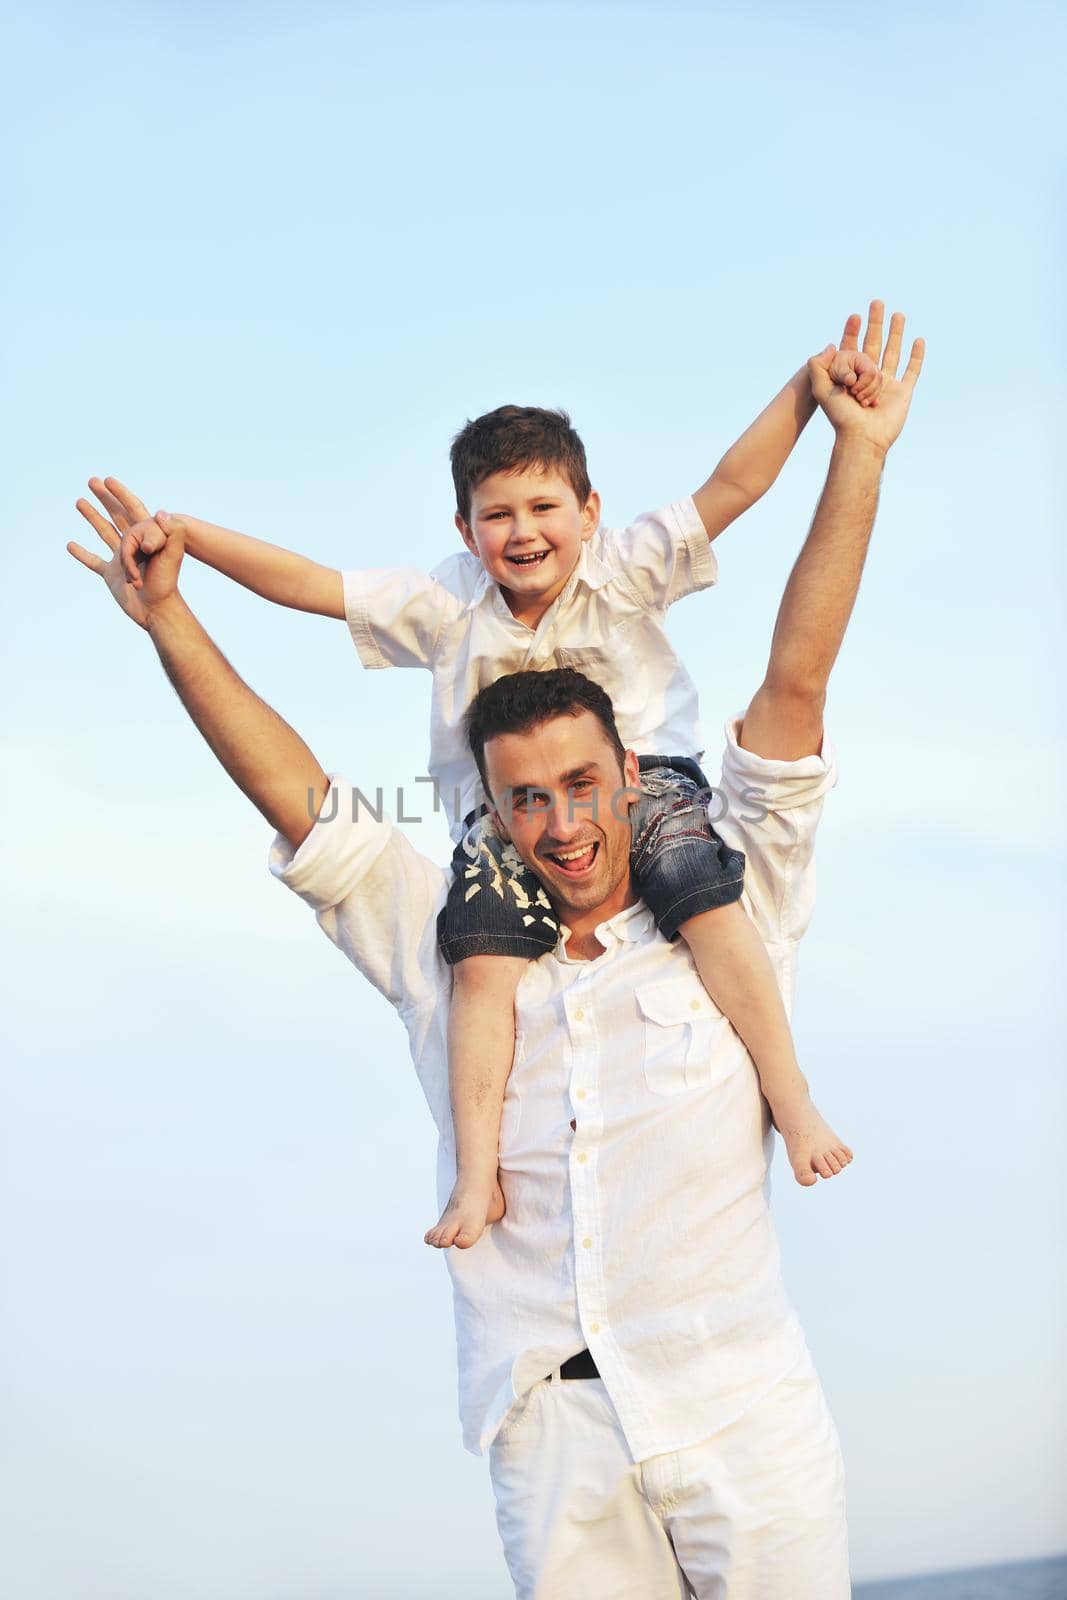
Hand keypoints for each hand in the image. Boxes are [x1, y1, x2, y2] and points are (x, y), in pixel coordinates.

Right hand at [67, 477, 184, 627]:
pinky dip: (81, 553)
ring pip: (103, 533)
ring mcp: (121, 559)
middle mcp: (133, 545)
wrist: (156, 609)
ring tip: (79, 501)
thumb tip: (161, 512)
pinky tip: (70, 545)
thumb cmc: (167, 583)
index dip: (121, 493)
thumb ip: (172, 532)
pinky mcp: (112, 575)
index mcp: (147, 537)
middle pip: (116, 515)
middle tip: (91, 481)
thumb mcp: (173, 555)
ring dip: (92, 517)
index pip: (133, 508)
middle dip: (105, 498)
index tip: (108, 480)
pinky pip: (93, 561)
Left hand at [810, 301, 924, 455]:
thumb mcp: (821, 389)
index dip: (853, 331)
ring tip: (898, 314)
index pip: (853, 348)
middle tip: (876, 303)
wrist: (862, 436)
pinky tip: (918, 340)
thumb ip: (818, 366)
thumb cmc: (841, 417)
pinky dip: (916, 355)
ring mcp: (888, 384)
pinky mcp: (903, 391)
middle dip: (876, 323)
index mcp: (852, 376)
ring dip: (895, 333)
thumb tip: (830, 345)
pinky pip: (912, 370)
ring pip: (893, 352)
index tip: (854, 315)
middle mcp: (870, 377)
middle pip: (874, 344)